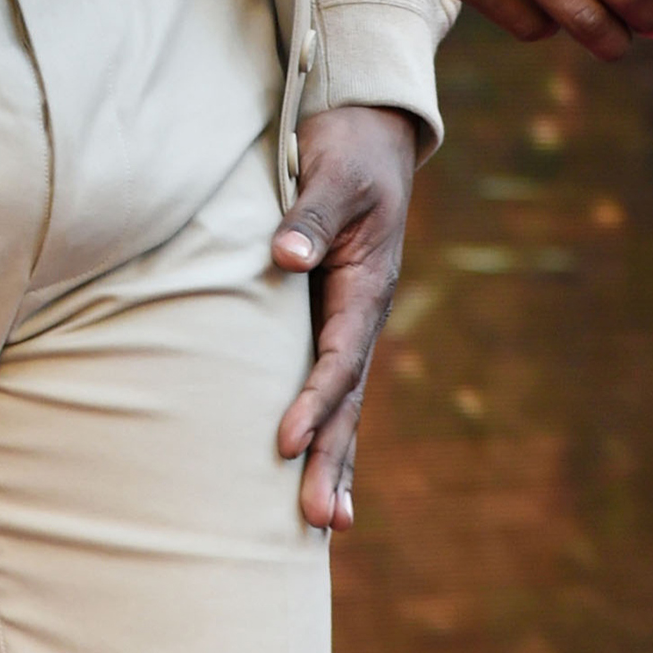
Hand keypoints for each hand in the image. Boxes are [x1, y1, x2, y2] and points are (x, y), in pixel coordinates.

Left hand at [273, 104, 415, 530]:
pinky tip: (315, 469)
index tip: (284, 440)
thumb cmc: (346, 145)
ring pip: (344, 399)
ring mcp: (350, 317)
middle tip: (315, 520)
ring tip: (324, 524)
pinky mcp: (331, 313)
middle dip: (332, 457)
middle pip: (348, 396)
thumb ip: (310, 211)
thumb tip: (285, 255)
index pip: (338, 355)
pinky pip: (331, 379)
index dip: (313, 400)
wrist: (368, 128)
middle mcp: (363, 311)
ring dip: (335, 458)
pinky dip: (327, 426)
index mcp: (367, 282)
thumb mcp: (331, 168)